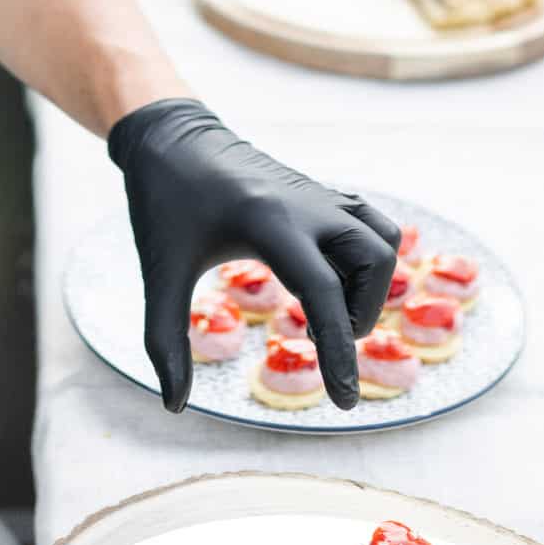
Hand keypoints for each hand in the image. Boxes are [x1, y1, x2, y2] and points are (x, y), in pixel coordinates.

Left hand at [107, 99, 398, 412]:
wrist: (171, 138)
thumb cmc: (163, 205)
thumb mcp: (160, 273)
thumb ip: (165, 341)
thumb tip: (174, 406)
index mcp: (269, 222)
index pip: (325, 294)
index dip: (339, 353)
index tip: (344, 402)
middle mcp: (306, 204)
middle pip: (374, 260)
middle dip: (361, 313)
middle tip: (317, 337)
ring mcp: (318, 194)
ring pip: (383, 238)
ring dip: (370, 285)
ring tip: (326, 310)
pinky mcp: (320, 193)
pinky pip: (370, 223)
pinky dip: (367, 257)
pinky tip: (328, 279)